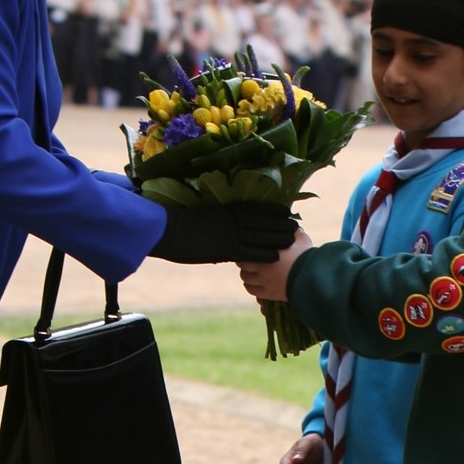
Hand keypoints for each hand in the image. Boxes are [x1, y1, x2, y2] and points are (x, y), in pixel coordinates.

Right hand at [149, 202, 296, 263]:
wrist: (167, 230)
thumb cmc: (182, 223)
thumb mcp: (205, 216)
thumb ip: (220, 219)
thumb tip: (230, 222)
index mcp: (227, 209)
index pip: (257, 208)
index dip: (273, 211)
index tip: (287, 212)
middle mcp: (233, 219)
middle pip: (264, 221)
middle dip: (281, 224)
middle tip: (296, 227)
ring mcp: (230, 234)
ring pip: (261, 235)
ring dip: (278, 238)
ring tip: (293, 240)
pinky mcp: (226, 249)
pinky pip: (250, 252)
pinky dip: (265, 254)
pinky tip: (277, 256)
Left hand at [238, 229, 313, 300]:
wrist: (312, 278)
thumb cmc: (307, 257)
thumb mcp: (302, 240)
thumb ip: (295, 233)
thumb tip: (294, 227)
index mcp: (268, 254)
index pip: (247, 252)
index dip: (245, 251)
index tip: (247, 250)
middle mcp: (263, 268)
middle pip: (244, 266)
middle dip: (244, 264)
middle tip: (247, 261)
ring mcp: (265, 282)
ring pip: (246, 279)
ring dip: (246, 275)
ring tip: (249, 273)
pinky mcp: (270, 294)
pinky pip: (253, 291)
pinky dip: (250, 287)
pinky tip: (251, 284)